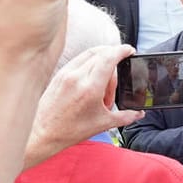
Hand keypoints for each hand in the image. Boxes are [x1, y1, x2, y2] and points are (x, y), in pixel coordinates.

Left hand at [25, 44, 143, 166]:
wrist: (43, 133)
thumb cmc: (70, 130)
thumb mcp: (103, 124)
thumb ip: (125, 116)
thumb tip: (139, 113)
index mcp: (90, 87)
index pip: (109, 57)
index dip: (122, 50)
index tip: (130, 50)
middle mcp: (77, 76)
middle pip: (101, 53)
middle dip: (114, 59)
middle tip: (117, 78)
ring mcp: (66, 73)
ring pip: (89, 54)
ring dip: (101, 59)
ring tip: (104, 82)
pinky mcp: (59, 74)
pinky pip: (78, 60)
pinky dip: (89, 63)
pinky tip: (91, 80)